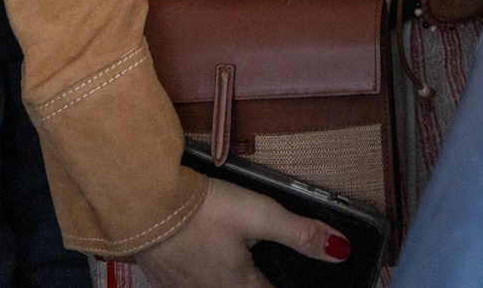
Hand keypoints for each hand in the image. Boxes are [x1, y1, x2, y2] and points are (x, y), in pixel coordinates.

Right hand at [131, 178, 350, 287]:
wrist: (139, 202)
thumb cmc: (202, 210)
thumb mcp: (258, 214)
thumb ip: (300, 233)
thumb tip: (342, 251)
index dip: (286, 287)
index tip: (294, 277)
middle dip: (258, 284)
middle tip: (267, 270)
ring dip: (234, 282)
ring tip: (242, 266)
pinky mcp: (163, 278)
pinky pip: (195, 285)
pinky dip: (208, 277)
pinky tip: (207, 261)